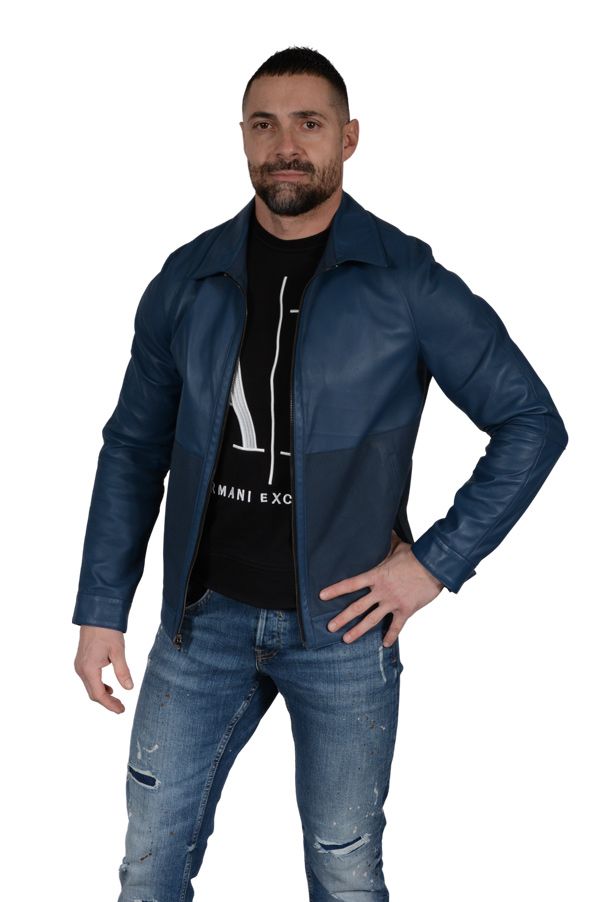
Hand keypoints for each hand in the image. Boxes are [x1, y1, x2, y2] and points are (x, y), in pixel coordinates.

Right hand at [74, 626, 133, 713]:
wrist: (96, 616)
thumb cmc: (107, 631)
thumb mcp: (118, 651)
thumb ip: (122, 671)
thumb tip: (129, 688)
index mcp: (89, 669)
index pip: (98, 694)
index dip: (110, 704)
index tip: (121, 710)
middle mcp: (81, 669)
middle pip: (93, 693)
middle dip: (107, 702)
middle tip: (121, 707)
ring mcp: (79, 666)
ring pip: (90, 687)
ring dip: (103, 694)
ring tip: (117, 700)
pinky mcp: (82, 662)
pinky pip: (89, 679)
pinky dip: (99, 686)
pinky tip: (109, 687)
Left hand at [319, 533, 444, 645]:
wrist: (434, 566)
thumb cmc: (416, 555)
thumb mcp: (397, 546)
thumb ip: (386, 542)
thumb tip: (383, 529)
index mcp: (376, 575)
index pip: (351, 584)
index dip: (335, 590)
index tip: (322, 596)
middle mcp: (381, 591)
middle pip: (357, 607)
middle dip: (342, 618)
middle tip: (330, 627)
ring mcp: (393, 602)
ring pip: (371, 620)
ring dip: (358, 631)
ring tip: (346, 639)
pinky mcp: (406, 610)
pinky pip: (396, 626)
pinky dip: (391, 636)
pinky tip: (385, 644)